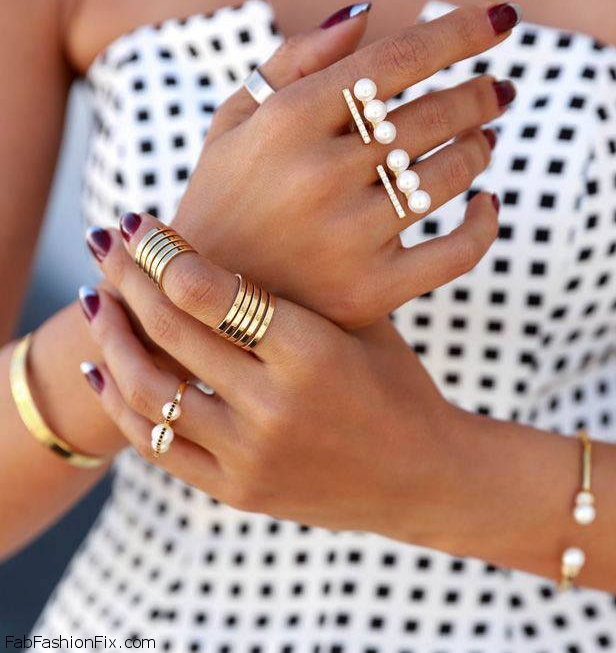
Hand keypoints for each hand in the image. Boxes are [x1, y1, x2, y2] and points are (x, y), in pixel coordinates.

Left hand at [81, 215, 462, 543]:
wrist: (422, 476)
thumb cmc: (396, 384)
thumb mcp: (361, 325)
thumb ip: (293, 295)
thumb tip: (217, 250)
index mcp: (313, 351)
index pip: (207, 290)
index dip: (161, 249)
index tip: (136, 222)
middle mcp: (275, 404)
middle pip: (170, 330)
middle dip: (128, 278)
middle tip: (103, 245)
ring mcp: (251, 454)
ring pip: (148, 389)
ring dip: (112, 337)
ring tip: (96, 300)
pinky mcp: (237, 490)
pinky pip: (155, 445)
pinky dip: (119, 404)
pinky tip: (101, 367)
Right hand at [167, 3, 517, 327]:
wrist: (204, 298)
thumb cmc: (224, 199)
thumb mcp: (234, 121)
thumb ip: (294, 60)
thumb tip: (366, 13)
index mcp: (287, 120)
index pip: (395, 59)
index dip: (460, 32)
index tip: (500, 19)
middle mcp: (320, 173)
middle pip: (433, 115)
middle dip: (480, 94)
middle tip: (498, 91)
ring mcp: (348, 236)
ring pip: (450, 177)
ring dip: (480, 149)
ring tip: (484, 139)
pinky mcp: (371, 291)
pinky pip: (456, 254)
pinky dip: (484, 226)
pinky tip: (487, 204)